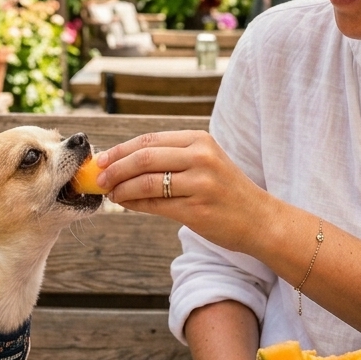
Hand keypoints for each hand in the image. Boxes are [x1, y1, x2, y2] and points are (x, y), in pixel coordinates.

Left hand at [96, 131, 273, 251]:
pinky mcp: (197, 209)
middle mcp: (200, 157)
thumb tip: (124, 162)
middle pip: (144, 158)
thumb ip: (170, 158)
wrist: (260, 219)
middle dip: (116, 168)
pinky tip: (126, 204)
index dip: (121, 149)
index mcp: (200, 140)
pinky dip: (135, 204)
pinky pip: (155, 205)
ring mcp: (200, 183)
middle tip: (100, 177)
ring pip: (146, 182)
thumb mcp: (205, 163)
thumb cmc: (226, 191)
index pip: (150, 140)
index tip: (102, 158)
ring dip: (122, 188)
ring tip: (110, 192)